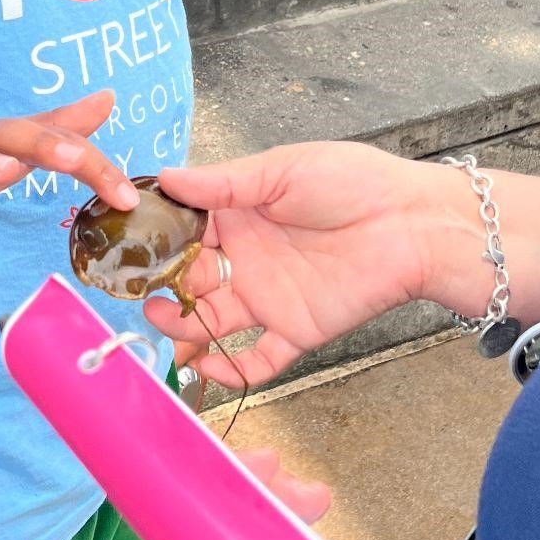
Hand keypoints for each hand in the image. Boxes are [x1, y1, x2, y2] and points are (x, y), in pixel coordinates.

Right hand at [0, 88, 138, 257]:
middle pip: (8, 136)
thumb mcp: (11, 140)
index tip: (129, 197)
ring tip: (3, 172)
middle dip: (42, 144)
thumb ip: (60, 126)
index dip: (94, 166)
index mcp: (4, 140)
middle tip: (73, 158)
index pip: (56, 142)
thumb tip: (108, 98)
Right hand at [142, 144, 459, 388]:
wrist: (414, 223)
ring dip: (184, 328)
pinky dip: (232, 370)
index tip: (125, 243)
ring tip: (163, 323)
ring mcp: (270, 297)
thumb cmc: (355, 182)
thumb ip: (224, 182)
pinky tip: (208, 366)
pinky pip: (257, 358)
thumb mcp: (283, 169)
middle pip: (191, 279)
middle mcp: (249, 257)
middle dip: (161, 287)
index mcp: (242, 213)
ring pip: (213, 321)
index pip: (186, 230)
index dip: (157, 239)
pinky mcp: (296, 329)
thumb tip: (166, 178)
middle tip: (139, 290)